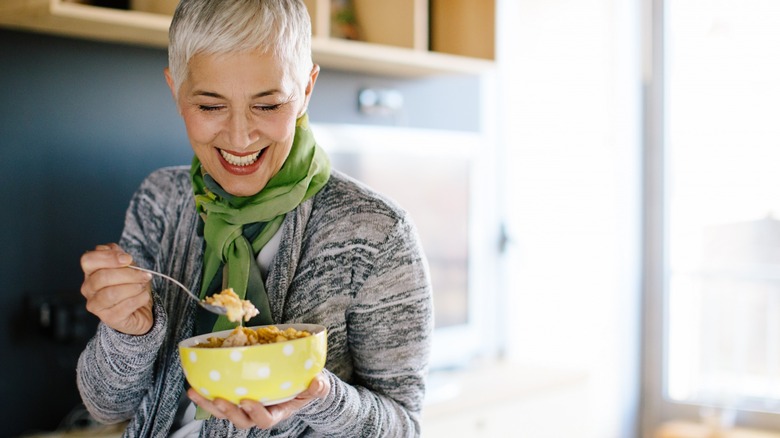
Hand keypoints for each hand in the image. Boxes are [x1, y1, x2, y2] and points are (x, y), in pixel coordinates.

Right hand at [80, 243, 153, 334]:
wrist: (140, 309)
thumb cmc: (131, 284)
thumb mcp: (128, 266)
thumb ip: (121, 257)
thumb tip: (122, 256)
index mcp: (90, 272)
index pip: (88, 260)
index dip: (108, 257)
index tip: (128, 259)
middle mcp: (88, 289)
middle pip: (102, 277)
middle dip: (128, 274)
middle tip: (145, 275)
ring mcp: (96, 305)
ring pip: (111, 294)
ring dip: (133, 287)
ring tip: (143, 285)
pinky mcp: (109, 319)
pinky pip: (125, 306)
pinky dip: (139, 298)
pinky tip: (144, 296)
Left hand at [187, 373, 329, 429]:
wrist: (298, 386)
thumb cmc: (306, 388)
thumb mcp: (316, 387)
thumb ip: (318, 387)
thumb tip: (317, 382)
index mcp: (276, 413)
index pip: (264, 420)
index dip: (256, 413)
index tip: (249, 401)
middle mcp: (258, 413)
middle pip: (240, 420)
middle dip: (228, 412)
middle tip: (219, 399)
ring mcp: (245, 407)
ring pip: (225, 412)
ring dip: (209, 404)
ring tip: (195, 393)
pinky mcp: (236, 397)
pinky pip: (218, 400)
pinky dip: (205, 395)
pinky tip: (195, 387)